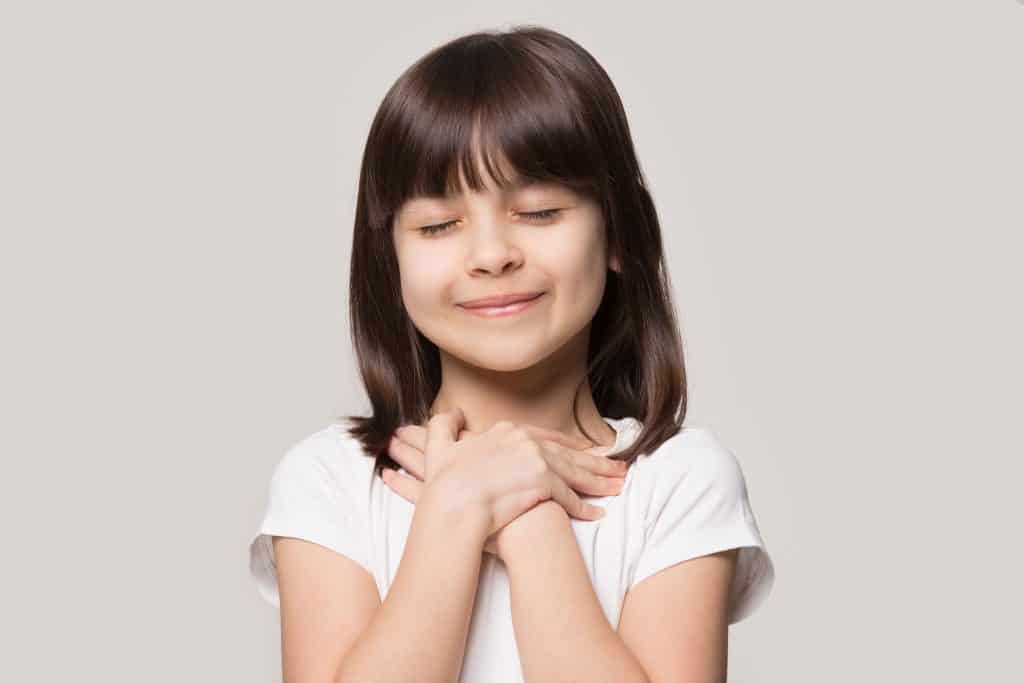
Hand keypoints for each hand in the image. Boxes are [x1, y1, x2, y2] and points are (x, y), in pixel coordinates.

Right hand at [381, 412, 629, 556]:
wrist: (451, 505)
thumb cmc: (444, 483)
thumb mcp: (439, 447)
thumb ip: (445, 425)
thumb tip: (454, 413)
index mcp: (507, 430)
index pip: (548, 435)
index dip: (570, 444)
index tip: (587, 449)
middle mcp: (526, 441)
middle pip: (568, 453)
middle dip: (596, 462)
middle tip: (618, 468)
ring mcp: (536, 460)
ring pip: (575, 473)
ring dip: (598, 482)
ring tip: (617, 487)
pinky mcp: (543, 483)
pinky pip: (568, 498)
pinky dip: (583, 507)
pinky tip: (595, 513)